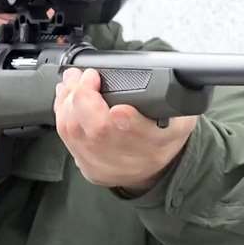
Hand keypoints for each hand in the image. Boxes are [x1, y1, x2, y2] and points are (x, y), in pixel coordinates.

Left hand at [54, 68, 196, 192]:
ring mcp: (105, 165)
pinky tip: (66, 98)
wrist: (156, 171)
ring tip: (73, 80)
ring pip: (75, 132)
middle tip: (86, 75)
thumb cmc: (164, 137)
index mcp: (156, 143)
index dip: (127, 122)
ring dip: (68, 101)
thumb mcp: (181, 117)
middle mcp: (129, 158)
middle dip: (84, 97)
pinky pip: (66, 140)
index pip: (140, 134)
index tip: (119, 108)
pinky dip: (62, 113)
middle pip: (98, 131)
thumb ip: (172, 98)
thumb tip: (163, 74)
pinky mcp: (88, 168)